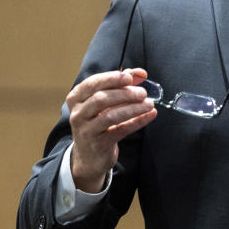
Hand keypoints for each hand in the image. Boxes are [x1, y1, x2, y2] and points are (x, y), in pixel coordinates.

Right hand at [67, 68, 156, 192]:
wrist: (89, 155)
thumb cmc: (98, 121)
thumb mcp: (104, 102)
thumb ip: (120, 84)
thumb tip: (139, 73)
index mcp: (77, 98)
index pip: (92, 84)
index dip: (111, 78)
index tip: (130, 77)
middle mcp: (78, 113)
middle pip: (101, 98)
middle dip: (124, 93)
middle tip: (143, 92)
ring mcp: (87, 130)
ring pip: (110, 116)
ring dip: (133, 108)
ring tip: (149, 104)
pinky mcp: (99, 144)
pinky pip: (121, 130)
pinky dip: (138, 121)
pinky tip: (151, 115)